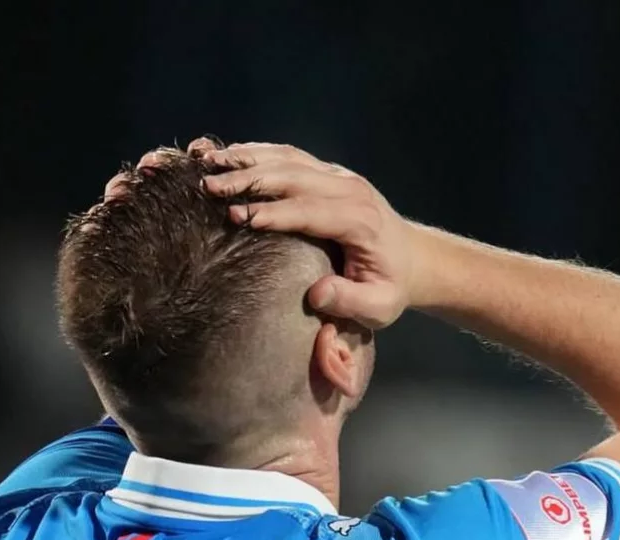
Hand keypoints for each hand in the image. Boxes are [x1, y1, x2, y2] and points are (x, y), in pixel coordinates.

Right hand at [189, 139, 420, 329]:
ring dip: (245, 158)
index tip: (235, 216)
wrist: (413, 259)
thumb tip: (317, 294)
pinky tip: (228, 153)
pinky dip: (257, 152)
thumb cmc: (391, 287)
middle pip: (292, 176)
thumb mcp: (379, 306)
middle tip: (207, 184)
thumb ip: (350, 301)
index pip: (308, 210)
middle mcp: (349, 189)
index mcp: (359, 220)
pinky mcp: (329, 172)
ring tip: (206, 160)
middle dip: (247, 179)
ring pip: (287, 158)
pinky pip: (290, 156)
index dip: (271, 212)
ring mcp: (339, 176)